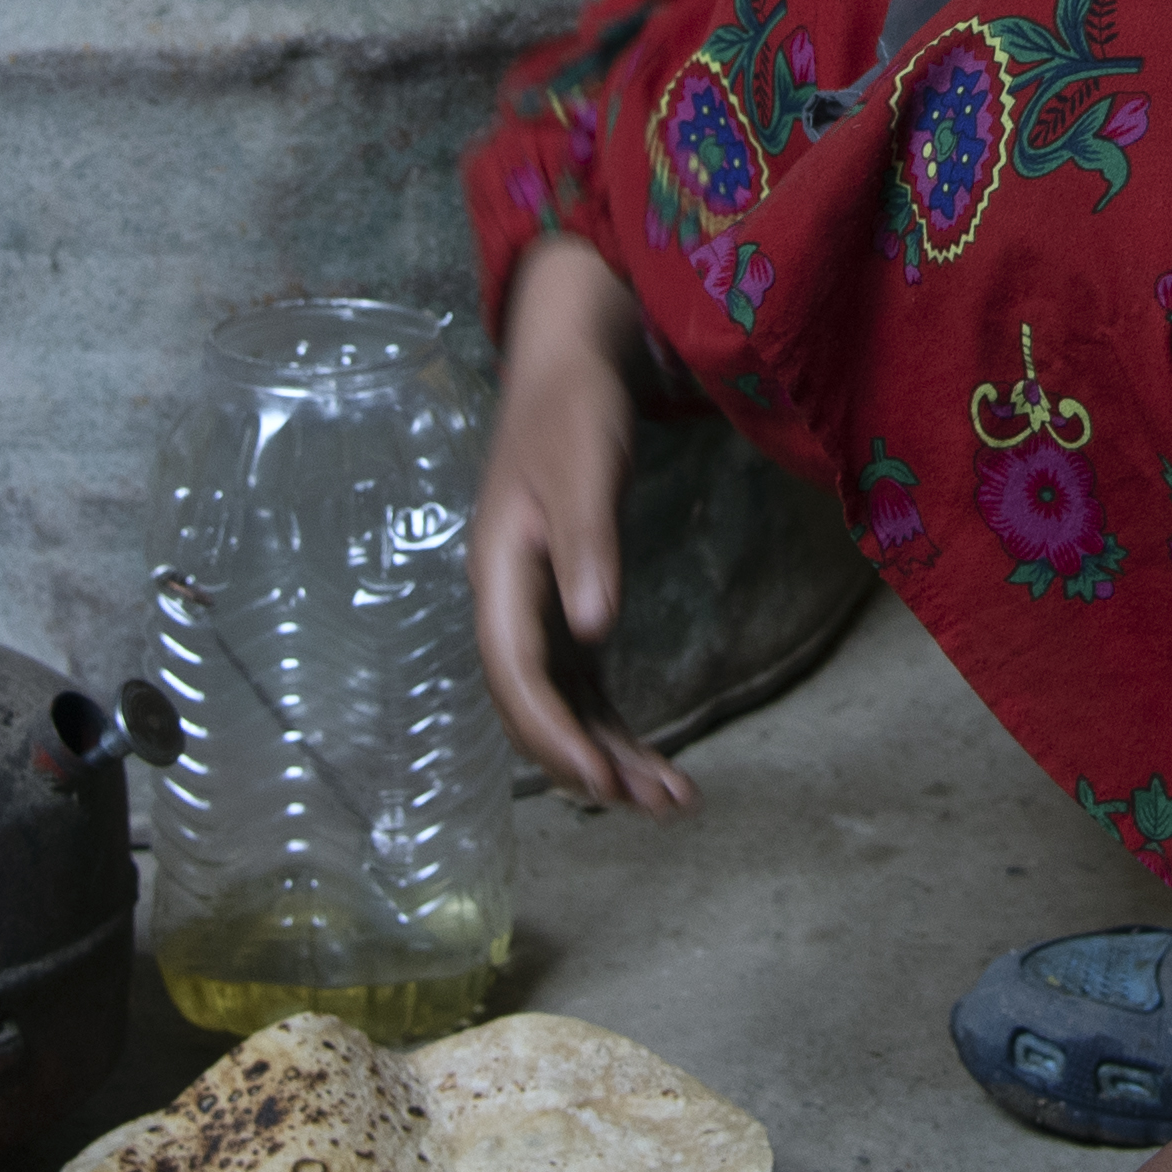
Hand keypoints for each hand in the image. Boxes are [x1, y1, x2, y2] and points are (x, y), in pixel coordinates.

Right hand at [470, 235, 691, 814]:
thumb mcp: (584, 471)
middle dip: (590, 764)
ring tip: (672, 802)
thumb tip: (593, 629)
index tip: (602, 783)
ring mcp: (536, 609)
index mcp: (499, 575)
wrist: (566, 365)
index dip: (555, 734)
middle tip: (657, 806)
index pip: (518, 675)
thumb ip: (588, 547)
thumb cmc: (571, 410)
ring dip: (610, 755)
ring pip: (565, 704)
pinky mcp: (565, 603)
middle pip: (539, 706)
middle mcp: (509, 604)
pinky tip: (651, 760)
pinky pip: (583, 684)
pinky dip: (614, 724)